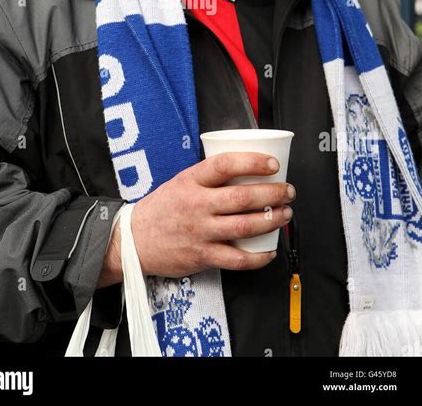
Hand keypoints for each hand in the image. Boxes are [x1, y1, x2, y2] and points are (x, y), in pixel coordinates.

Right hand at [127, 152, 294, 277]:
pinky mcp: (202, 256)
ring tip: (285, 214)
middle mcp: (196, 205)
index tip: (273, 163)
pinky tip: (269, 250)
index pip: (224, 165)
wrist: (133, 240)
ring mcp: (200, 232)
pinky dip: (258, 257)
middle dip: (272, 193)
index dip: (252, 162)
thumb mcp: (180, 182)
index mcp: (190, 181)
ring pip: (244, 226)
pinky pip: (237, 259)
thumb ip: (208, 177)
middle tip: (288, 191)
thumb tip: (246, 170)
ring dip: (271, 220)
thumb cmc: (161, 209)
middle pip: (242, 197)